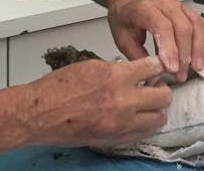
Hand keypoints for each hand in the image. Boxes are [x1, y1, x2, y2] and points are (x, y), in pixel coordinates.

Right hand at [25, 56, 170, 147]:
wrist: (39, 113)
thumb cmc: (59, 88)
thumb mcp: (92, 66)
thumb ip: (118, 70)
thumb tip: (134, 73)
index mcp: (116, 77)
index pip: (154, 67)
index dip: (157, 66)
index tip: (155, 68)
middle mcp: (123, 101)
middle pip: (164, 96)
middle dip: (162, 89)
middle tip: (154, 86)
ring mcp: (120, 123)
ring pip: (158, 119)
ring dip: (156, 110)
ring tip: (146, 104)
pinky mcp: (114, 139)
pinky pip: (141, 134)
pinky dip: (143, 125)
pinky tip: (135, 118)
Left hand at [108, 0, 203, 82]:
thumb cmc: (124, 18)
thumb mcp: (122, 39)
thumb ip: (138, 56)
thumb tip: (155, 73)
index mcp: (145, 9)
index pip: (162, 27)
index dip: (170, 48)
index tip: (172, 68)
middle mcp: (164, 4)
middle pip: (182, 27)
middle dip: (185, 54)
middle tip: (182, 74)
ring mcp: (177, 5)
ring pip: (194, 24)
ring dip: (199, 47)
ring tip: (198, 66)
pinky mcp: (186, 9)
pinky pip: (201, 21)